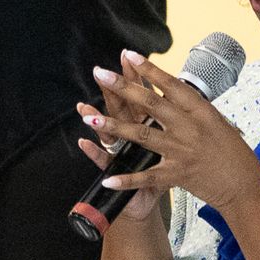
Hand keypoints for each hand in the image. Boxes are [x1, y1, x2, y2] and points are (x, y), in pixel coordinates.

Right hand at [74, 58, 162, 223]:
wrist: (146, 202)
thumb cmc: (162, 172)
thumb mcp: (170, 144)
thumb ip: (167, 121)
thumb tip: (174, 92)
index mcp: (147, 126)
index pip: (140, 97)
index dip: (135, 77)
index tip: (128, 56)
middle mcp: (130, 136)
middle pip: (121, 110)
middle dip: (112, 92)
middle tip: (101, 73)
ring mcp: (122, 154)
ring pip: (109, 134)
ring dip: (99, 122)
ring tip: (85, 109)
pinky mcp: (118, 173)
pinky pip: (106, 163)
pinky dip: (95, 154)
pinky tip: (84, 144)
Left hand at [75, 51, 259, 214]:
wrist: (245, 187)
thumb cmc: (235, 155)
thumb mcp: (220, 124)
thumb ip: (196, 110)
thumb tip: (177, 92)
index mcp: (202, 111)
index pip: (171, 84)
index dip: (149, 69)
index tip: (129, 55)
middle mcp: (190, 127)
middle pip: (151, 103)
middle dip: (123, 87)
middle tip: (100, 74)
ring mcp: (181, 151)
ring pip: (142, 134)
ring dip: (114, 126)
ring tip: (91, 118)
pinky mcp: (177, 175)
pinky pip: (146, 176)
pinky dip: (126, 178)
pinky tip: (107, 178)